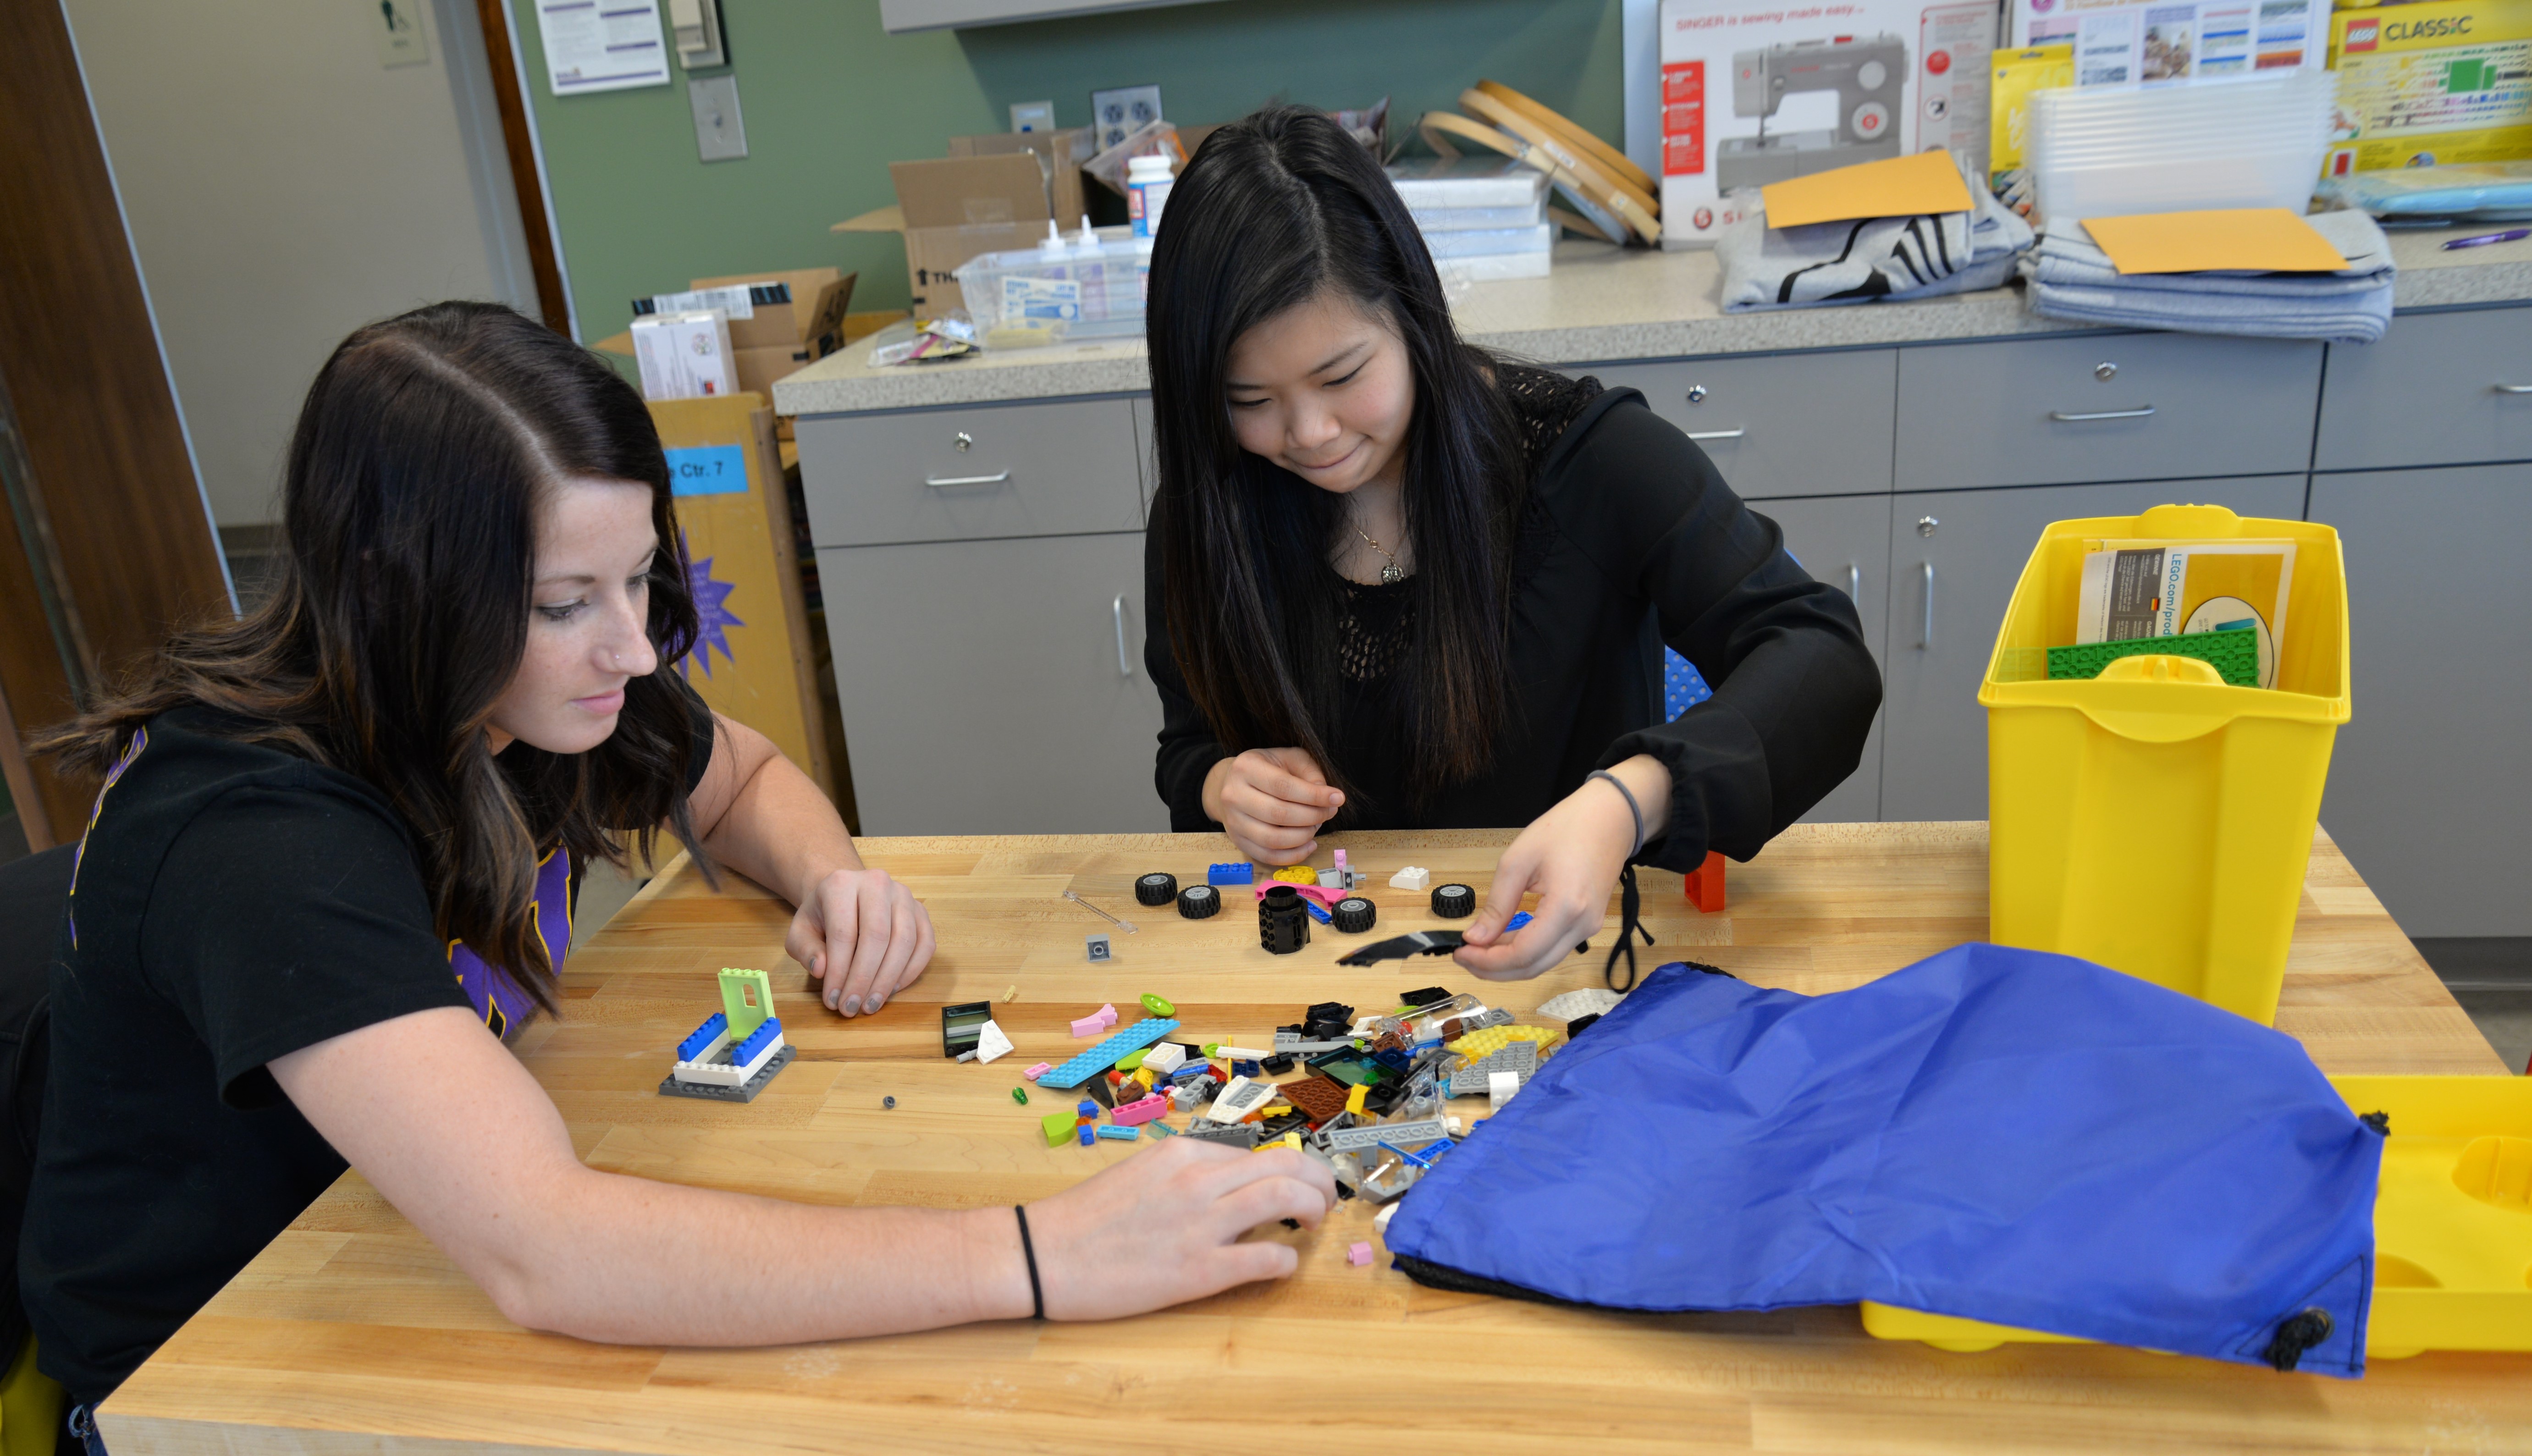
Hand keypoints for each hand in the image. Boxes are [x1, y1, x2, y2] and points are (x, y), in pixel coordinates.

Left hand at [787, 867, 935, 1016]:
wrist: (847, 895)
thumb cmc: (823, 916)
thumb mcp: (801, 931)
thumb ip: (805, 950)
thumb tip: (822, 970)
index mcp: (841, 884)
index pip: (843, 933)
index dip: (839, 972)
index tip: (832, 1000)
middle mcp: (877, 883)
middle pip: (877, 936)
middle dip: (864, 979)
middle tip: (852, 1007)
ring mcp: (904, 895)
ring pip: (905, 941)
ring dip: (888, 980)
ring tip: (871, 1004)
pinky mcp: (921, 910)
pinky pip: (925, 944)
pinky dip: (911, 972)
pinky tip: (891, 989)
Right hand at [1022, 1135, 1336, 1319]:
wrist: (1044, 1254)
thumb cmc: (1084, 1219)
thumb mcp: (1140, 1173)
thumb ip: (1184, 1175)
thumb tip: (1225, 1183)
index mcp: (1182, 1154)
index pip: (1256, 1151)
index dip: (1288, 1167)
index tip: (1296, 1182)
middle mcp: (1199, 1179)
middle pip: (1287, 1163)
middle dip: (1319, 1179)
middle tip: (1324, 1200)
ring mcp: (1202, 1223)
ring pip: (1287, 1197)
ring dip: (1314, 1209)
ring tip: (1313, 1224)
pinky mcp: (1199, 1269)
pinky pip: (1267, 1257)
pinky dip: (1286, 1261)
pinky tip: (1280, 1265)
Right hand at [1200, 748, 1342, 865]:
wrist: (1233, 784)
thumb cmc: (1268, 769)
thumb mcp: (1291, 758)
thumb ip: (1311, 774)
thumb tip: (1327, 799)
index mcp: (1246, 768)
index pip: (1283, 786)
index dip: (1314, 795)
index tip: (1337, 798)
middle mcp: (1233, 795)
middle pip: (1278, 814)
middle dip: (1312, 816)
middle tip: (1328, 812)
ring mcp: (1233, 821)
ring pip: (1273, 839)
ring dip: (1303, 836)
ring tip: (1316, 826)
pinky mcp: (1238, 841)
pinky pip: (1268, 856)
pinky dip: (1294, 855)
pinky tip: (1309, 844)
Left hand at [1454, 757, 1670, 980]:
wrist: (1611, 817)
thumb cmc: (1567, 829)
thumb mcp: (1518, 861)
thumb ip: (1497, 905)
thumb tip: (1475, 938)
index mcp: (1567, 908)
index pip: (1522, 954)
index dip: (1487, 961)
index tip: (1461, 952)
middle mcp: (1582, 926)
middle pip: (1533, 966)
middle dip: (1494, 969)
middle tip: (1464, 956)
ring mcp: (1589, 928)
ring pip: (1543, 962)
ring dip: (1509, 963)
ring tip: (1479, 950)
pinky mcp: (1588, 925)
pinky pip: (1553, 949)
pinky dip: (1526, 951)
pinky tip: (1503, 940)